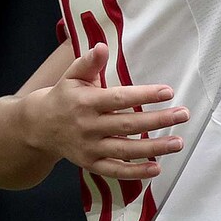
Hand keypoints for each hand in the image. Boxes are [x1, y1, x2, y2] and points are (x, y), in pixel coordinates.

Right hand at [23, 45, 189, 180]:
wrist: (38, 127)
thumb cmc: (63, 97)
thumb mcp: (72, 76)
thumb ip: (88, 62)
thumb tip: (102, 47)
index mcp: (86, 102)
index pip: (119, 99)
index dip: (144, 95)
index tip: (168, 92)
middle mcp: (88, 126)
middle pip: (128, 125)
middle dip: (158, 121)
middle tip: (183, 114)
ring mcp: (90, 148)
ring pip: (125, 150)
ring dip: (154, 148)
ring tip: (178, 142)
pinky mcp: (91, 164)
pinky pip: (115, 170)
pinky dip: (135, 173)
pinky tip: (156, 168)